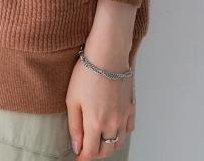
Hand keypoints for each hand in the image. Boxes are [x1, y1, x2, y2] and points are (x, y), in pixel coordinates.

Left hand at [65, 36, 135, 159]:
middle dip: (95, 153)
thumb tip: (77, 146)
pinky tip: (114, 128)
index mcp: (95, 123)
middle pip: (106, 151)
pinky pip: (129, 130)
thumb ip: (74, 126)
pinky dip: (121, 134)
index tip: (78, 158)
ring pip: (119, 143)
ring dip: (108, 146)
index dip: (83, 158)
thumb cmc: (87, 72)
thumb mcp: (72, 99)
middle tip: (86, 148)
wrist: (108, 53)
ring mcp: (124, 116)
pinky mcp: (131, 106)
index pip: (90, 152)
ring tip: (99, 139)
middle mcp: (112, 123)